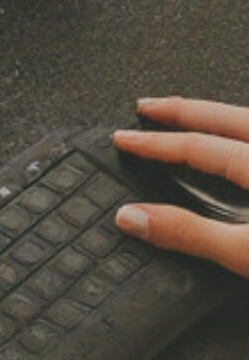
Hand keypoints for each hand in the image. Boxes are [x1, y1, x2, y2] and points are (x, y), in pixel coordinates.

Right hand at [112, 96, 248, 277]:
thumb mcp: (244, 253)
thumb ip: (188, 233)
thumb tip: (134, 217)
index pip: (196, 146)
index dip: (154, 142)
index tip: (123, 138)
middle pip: (226, 119)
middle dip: (181, 110)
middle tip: (146, 107)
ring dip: (216, 116)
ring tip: (189, 114)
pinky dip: (240, 134)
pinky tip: (236, 146)